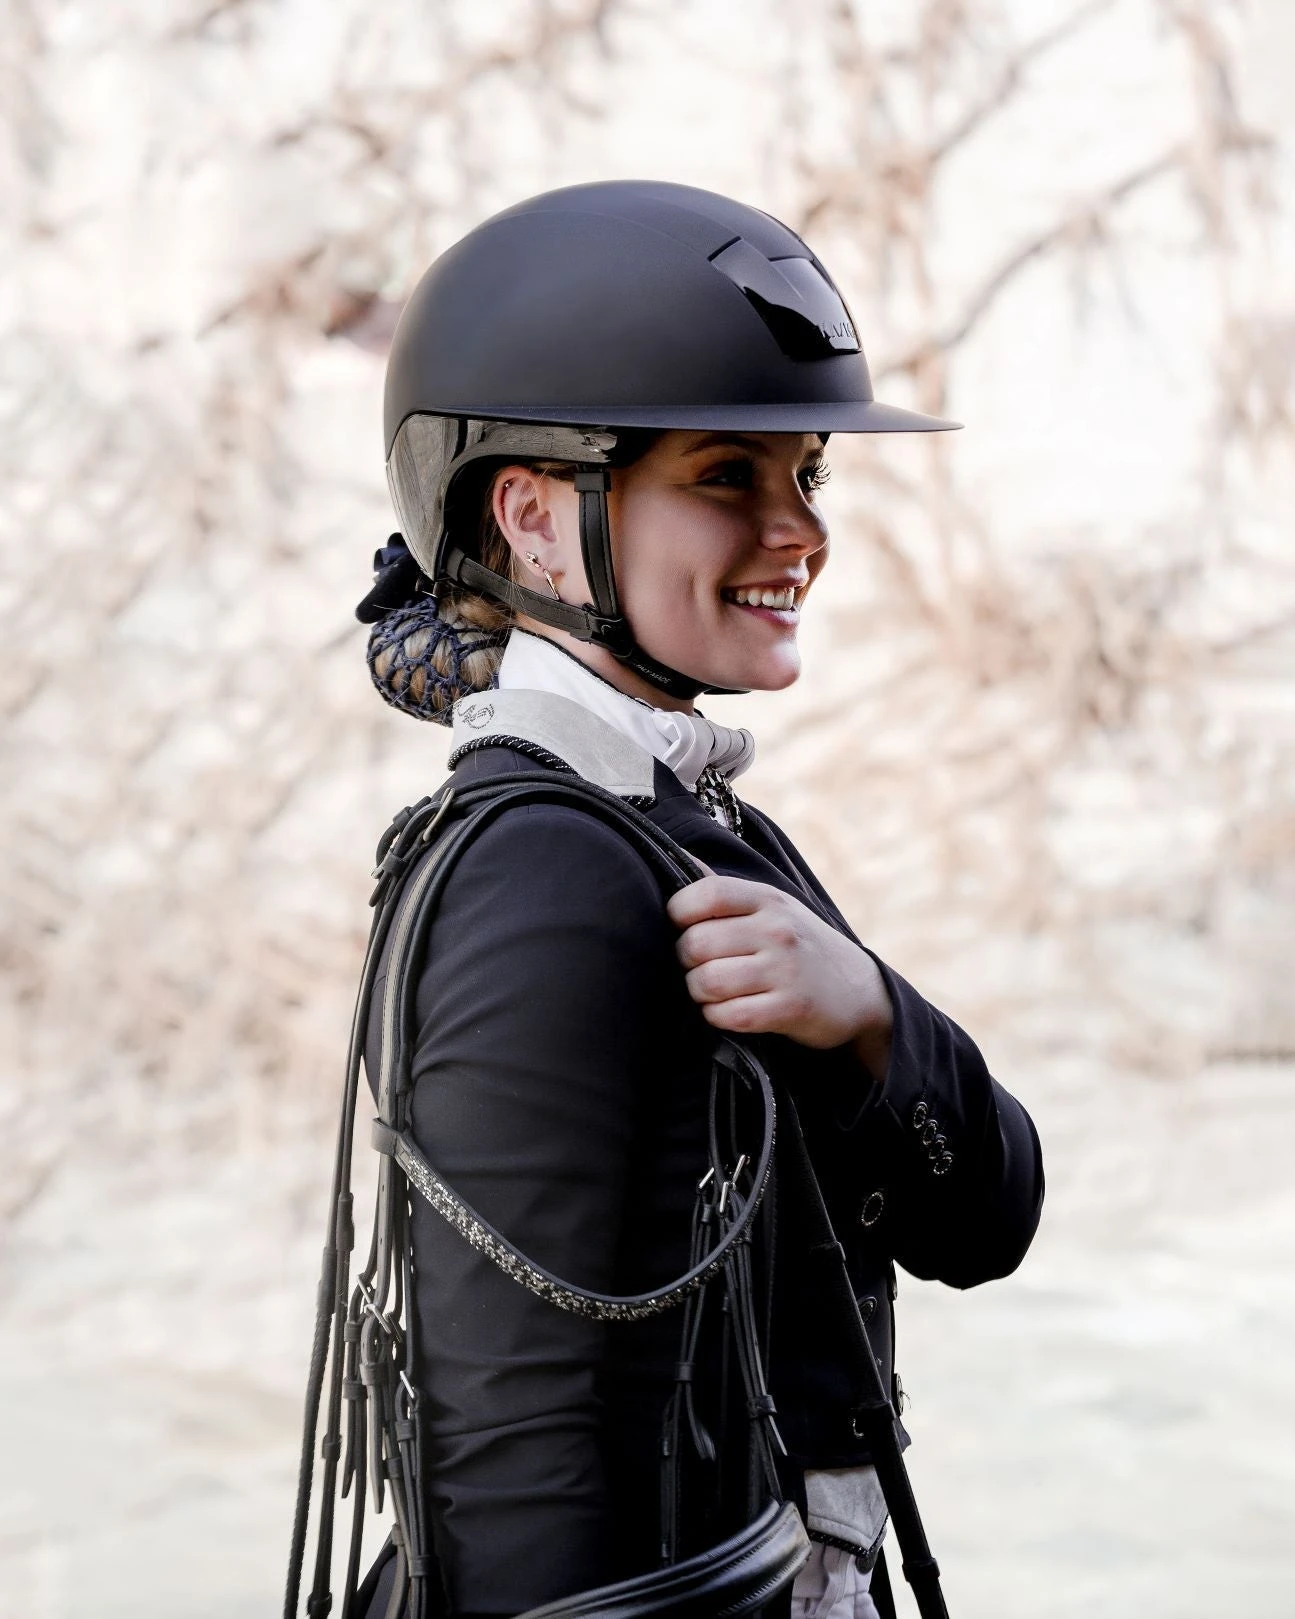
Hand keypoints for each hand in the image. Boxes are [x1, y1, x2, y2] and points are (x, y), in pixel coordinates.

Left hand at [666, 869, 892, 1075]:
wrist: (861, 990)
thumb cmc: (801, 946)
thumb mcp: (773, 908)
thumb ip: (726, 892)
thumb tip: (680, 859)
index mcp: (768, 899)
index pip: (705, 894)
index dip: (679, 912)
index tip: (683, 927)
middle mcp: (777, 929)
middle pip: (696, 943)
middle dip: (686, 961)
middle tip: (698, 966)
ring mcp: (785, 969)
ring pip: (707, 982)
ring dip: (699, 992)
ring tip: (711, 990)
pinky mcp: (791, 1008)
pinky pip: (728, 1015)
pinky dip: (717, 1016)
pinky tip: (728, 1010)